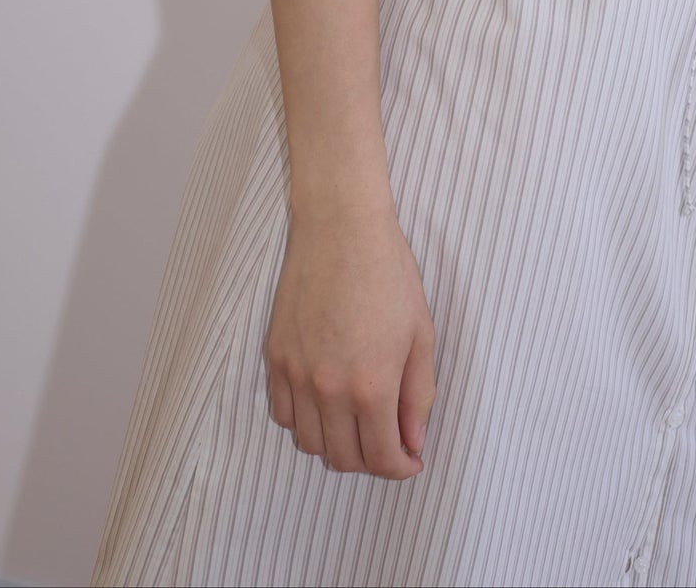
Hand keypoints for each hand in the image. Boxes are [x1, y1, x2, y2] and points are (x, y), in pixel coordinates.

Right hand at [263, 198, 436, 478]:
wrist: (341, 227)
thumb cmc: (388, 273)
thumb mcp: (421, 334)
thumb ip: (418, 396)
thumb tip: (413, 441)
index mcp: (371, 385)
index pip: (380, 458)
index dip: (400, 468)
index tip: (411, 460)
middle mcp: (328, 389)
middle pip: (342, 459)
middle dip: (371, 460)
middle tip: (388, 442)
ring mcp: (296, 375)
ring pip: (309, 443)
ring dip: (336, 445)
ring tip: (357, 423)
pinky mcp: (274, 358)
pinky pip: (284, 414)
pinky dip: (305, 422)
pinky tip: (325, 403)